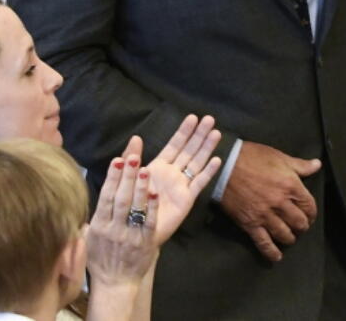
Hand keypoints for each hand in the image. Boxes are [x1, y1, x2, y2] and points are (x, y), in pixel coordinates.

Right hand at [87, 152, 159, 288]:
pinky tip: (155, 193)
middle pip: (120, 199)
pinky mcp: (146, 243)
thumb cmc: (99, 260)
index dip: (111, 178)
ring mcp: (131, 236)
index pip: (106, 197)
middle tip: (132, 156)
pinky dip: (153, 208)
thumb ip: (86, 219)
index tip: (116, 160)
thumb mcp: (86, 239)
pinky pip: (150, 223)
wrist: (115, 285)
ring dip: (140, 188)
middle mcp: (114, 229)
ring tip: (145, 168)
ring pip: (135, 208)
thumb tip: (76, 198)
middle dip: (126, 176)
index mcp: (99, 226)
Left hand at [139, 114, 222, 244]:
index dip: (183, 131)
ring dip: (206, 148)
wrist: (136, 229)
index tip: (193, 117)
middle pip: (189, 150)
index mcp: (159, 165)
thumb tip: (136, 136)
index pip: (174, 144)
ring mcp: (181, 185)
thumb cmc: (131, 202)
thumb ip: (132, 158)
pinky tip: (217, 160)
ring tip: (216, 133)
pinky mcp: (186, 200)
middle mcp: (173, 173)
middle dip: (199, 134)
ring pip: (196, 163)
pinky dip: (208, 172)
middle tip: (210, 119)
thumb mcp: (128, 176)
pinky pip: (199, 183)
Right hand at [220, 142, 320, 261]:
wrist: (224, 164)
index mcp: (290, 185)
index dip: (311, 213)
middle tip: (299, 226)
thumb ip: (300, 165)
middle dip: (302, 226)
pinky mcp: (250, 223)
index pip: (309, 206)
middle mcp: (280, 203)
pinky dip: (272, 252)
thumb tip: (317, 165)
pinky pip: (264, 243)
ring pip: (285, 235)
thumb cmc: (252, 157)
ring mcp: (265, 215)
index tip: (308, 214)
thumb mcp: (278, 157)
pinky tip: (277, 256)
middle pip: (299, 223)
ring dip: (290, 238)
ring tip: (288, 237)